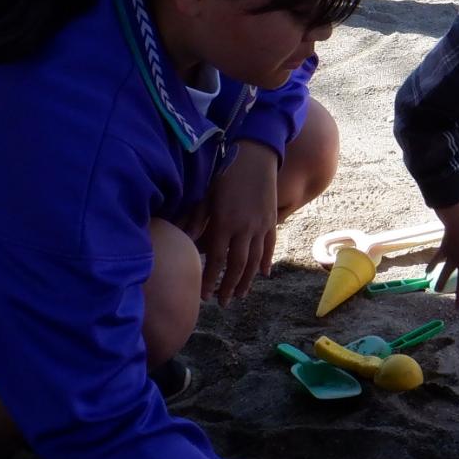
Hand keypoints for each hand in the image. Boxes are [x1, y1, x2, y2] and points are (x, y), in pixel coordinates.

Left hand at [201, 143, 279, 301]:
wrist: (255, 155)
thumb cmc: (225, 172)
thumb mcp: (207, 195)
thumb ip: (197, 220)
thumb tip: (187, 241)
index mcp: (225, 223)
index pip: (217, 261)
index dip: (210, 280)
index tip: (204, 296)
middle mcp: (244, 229)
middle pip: (237, 267)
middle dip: (229, 287)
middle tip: (223, 303)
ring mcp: (261, 226)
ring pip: (255, 261)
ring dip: (247, 281)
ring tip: (241, 295)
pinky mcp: (271, 220)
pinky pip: (269, 247)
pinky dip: (267, 262)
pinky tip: (263, 274)